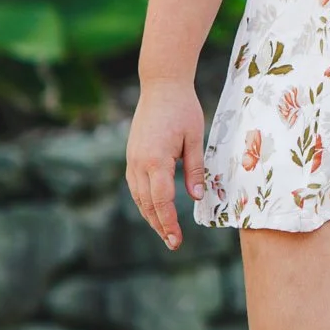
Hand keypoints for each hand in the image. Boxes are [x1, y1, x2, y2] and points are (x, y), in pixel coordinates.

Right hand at [126, 78, 205, 247]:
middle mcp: (139, 163)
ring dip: (150, 216)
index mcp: (156, 159)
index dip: (169, 223)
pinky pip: (135, 186)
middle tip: (173, 243)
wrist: (161, 85)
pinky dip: (144, 201)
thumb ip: (195, 170)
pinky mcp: (131, 156)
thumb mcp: (195, 139)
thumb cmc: (183, 109)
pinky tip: (154, 209)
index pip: (161, 201)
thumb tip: (197, 197)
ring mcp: (132, 159)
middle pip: (147, 204)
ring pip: (138, 197)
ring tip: (165, 231)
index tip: (177, 239)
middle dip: (160, 225)